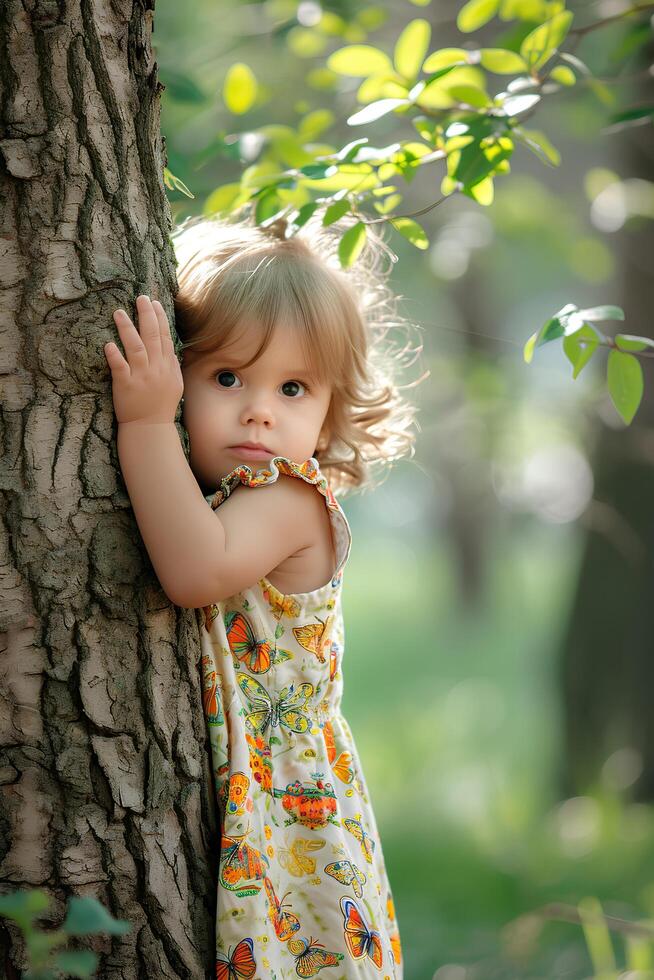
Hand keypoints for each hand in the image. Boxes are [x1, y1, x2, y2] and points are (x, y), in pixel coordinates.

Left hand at [104, 295, 183, 424]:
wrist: (150, 428)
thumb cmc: (160, 406)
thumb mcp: (174, 384)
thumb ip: (172, 365)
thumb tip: (170, 348)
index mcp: (167, 367)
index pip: (164, 337)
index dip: (159, 318)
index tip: (154, 302)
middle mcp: (156, 369)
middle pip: (152, 337)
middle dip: (146, 315)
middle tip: (140, 297)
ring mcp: (141, 377)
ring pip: (135, 348)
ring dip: (127, 329)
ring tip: (119, 312)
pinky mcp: (125, 386)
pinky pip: (120, 368)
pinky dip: (115, 356)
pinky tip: (108, 344)